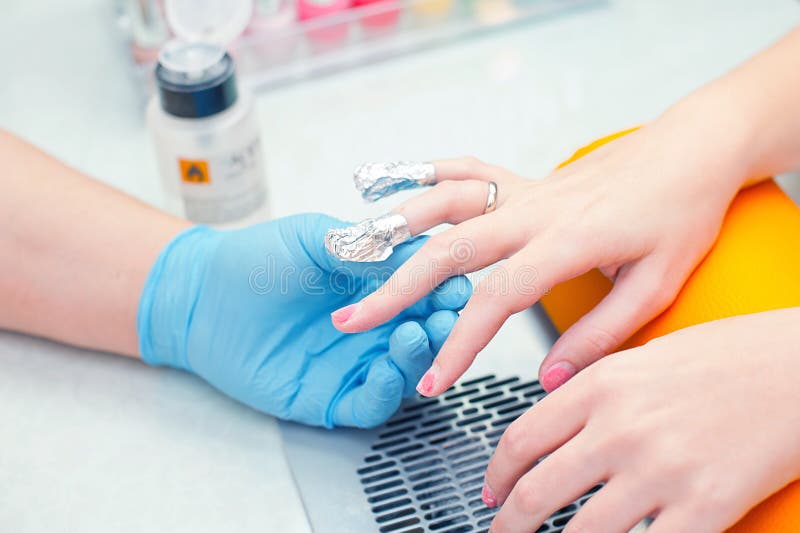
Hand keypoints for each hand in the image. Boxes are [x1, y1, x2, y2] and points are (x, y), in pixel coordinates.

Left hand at [137, 214, 471, 427]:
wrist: (202, 296)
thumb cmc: (254, 261)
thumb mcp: (311, 239)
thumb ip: (359, 245)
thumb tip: (411, 247)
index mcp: (375, 288)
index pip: (423, 292)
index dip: (442, 289)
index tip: (455, 281)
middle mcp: (372, 328)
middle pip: (423, 334)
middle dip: (439, 325)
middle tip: (443, 314)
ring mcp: (353, 363)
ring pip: (404, 372)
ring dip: (419, 357)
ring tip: (415, 335)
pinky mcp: (330, 397)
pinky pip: (369, 403)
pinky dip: (386, 392)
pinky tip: (387, 371)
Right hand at [333, 117, 752, 394]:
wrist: (692, 150)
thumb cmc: (682, 213)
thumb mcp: (655, 285)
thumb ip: (598, 334)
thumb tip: (551, 377)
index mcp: (567, 242)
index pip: (495, 298)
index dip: (459, 344)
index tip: (434, 381)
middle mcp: (534, 211)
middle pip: (448, 249)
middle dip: (395, 288)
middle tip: (354, 318)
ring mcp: (526, 189)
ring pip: (445, 204)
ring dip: (394, 226)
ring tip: (353, 251)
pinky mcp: (526, 179)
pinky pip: (467, 170)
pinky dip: (426, 175)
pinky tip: (394, 186)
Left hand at [481, 308, 799, 532]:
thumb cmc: (733, 355)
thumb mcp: (645, 356)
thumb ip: (595, 391)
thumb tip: (554, 421)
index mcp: (602, 385)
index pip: (522, 439)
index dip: (496, 475)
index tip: (492, 490)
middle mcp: (621, 427)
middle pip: (538, 491)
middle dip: (509, 522)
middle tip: (501, 531)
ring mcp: (661, 469)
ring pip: (580, 530)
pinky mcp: (705, 505)